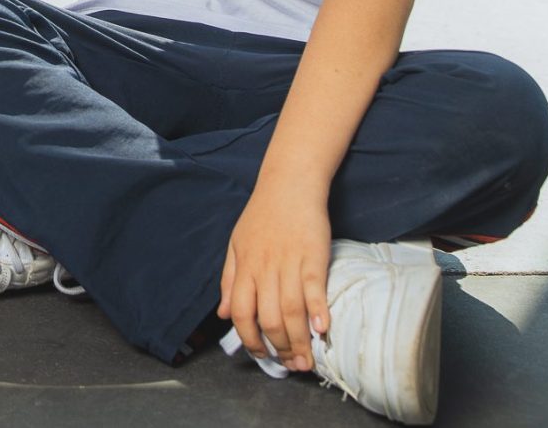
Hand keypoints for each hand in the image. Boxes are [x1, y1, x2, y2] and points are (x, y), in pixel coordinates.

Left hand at [219, 189, 331, 374]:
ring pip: (291, 310)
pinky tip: (322, 330)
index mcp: (245, 267)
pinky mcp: (312, 255)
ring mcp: (289, 262)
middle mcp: (264, 268)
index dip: (250, 339)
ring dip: (299, 340)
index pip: (241, 313)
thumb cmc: (263, 214)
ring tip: (307, 360)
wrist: (289, 182)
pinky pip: (313, 287)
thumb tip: (224, 314)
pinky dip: (318, 310)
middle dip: (279, 348)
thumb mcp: (236, 244)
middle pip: (268, 318)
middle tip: (291, 366)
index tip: (262, 355)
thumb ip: (230, 280)